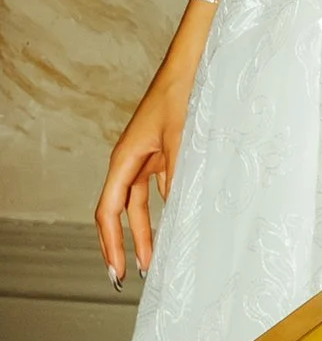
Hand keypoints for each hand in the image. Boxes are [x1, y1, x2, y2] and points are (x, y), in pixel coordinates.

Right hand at [97, 63, 191, 283]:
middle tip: (127, 278)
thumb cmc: (182, 94)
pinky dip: (166, 208)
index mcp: (125, 159)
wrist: (193, 63)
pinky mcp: (165, 152)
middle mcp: (131, 160)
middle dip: (124, 245)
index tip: (116, 270)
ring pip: (140, 203)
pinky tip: (177, 224)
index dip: (111, 243)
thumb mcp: (182, 138)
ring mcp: (148, 156)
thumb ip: (178, 175)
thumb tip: (177, 211)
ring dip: (145, 231)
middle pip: (121, 212)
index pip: (109, 211)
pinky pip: (159, 188)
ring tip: (152, 261)